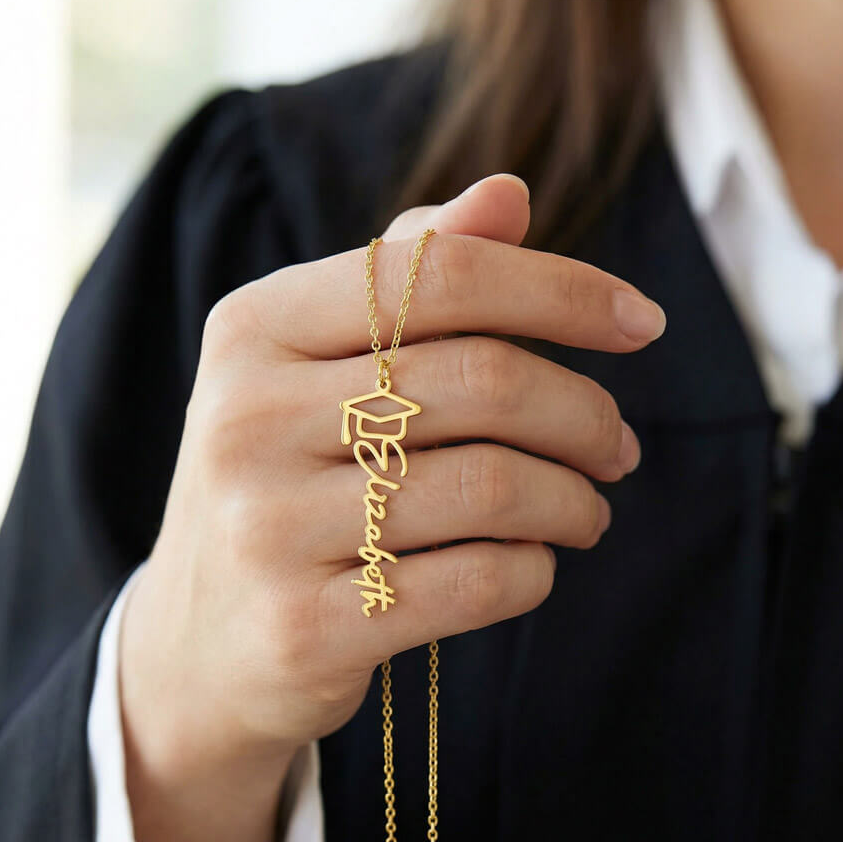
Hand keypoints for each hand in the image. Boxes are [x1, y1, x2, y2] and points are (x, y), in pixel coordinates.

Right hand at [118, 172, 664, 841]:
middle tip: (618, 447)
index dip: (562, 289)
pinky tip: (534, 565)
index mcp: (252, 331)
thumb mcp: (311, 370)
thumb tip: (508, 196)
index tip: (643, 324)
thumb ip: (403, 280)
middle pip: (481, 380)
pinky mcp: (306, 629)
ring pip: (493, 487)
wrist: (199, 645)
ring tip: (587, 510)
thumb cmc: (278, 486)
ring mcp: (269, 530)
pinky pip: (477, 583)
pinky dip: (534, 571)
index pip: (436, 274)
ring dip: (573, 500)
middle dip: (584, 414)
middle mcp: (247, 420)